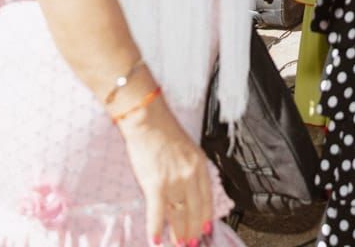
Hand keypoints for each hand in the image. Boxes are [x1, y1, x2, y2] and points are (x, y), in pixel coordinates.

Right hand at [121, 104, 215, 246]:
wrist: (148, 120)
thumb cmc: (164, 132)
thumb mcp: (188, 149)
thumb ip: (190, 169)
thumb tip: (188, 189)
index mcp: (200, 166)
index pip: (206, 198)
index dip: (206, 217)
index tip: (206, 230)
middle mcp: (190, 175)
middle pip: (194, 210)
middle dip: (193, 230)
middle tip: (191, 243)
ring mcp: (174, 181)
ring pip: (179, 214)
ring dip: (179, 233)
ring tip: (179, 244)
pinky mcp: (156, 184)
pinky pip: (158, 212)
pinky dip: (157, 227)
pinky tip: (155, 240)